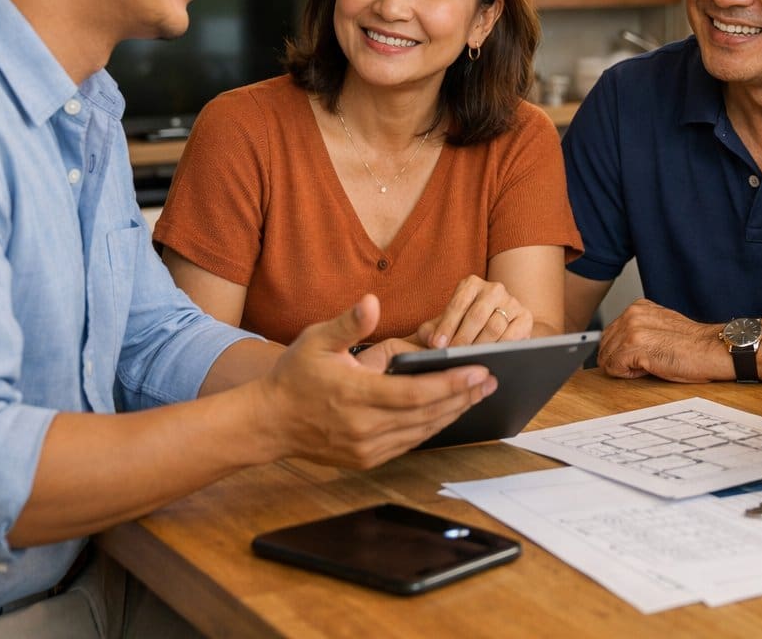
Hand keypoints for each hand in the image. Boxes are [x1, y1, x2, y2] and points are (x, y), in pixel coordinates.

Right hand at [256, 294, 496, 468]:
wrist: (269, 421)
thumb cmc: (294, 376)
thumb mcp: (316, 340)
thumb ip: (348, 322)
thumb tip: (372, 302)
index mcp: (356, 395)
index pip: (416, 393)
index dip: (452, 384)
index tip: (480, 372)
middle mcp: (364, 426)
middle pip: (427, 414)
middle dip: (463, 397)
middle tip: (491, 381)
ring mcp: (366, 447)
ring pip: (422, 431)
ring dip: (453, 413)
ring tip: (478, 394)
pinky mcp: (366, 459)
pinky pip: (409, 443)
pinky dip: (432, 427)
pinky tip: (448, 412)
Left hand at [414, 275, 532, 348]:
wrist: (495, 327)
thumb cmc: (463, 327)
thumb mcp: (444, 325)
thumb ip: (431, 331)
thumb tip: (430, 339)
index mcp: (471, 284)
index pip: (458, 303)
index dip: (447, 325)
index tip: (437, 345)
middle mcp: (494, 289)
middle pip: (477, 315)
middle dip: (463, 338)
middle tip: (453, 356)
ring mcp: (512, 302)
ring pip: (495, 326)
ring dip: (481, 345)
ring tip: (469, 359)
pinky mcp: (525, 317)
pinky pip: (514, 335)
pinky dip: (501, 347)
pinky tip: (491, 357)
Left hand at [596, 298, 727, 381]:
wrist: (712, 350)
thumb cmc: (692, 346)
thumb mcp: (660, 327)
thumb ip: (639, 330)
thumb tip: (619, 346)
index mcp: (638, 307)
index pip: (610, 334)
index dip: (622, 352)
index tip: (641, 356)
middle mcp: (631, 314)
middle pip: (604, 346)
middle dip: (620, 360)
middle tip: (647, 362)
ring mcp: (631, 328)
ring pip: (606, 358)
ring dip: (625, 367)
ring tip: (650, 363)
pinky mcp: (633, 345)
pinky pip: (613, 368)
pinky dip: (628, 374)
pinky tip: (649, 368)